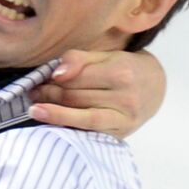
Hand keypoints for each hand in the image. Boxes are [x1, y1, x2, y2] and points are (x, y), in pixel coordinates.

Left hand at [29, 49, 165, 138]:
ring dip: (53, 113)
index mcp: (120, 72)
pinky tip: (52, 125)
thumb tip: (57, 74)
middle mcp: (125, 97)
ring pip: (79, 116)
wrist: (155, 86)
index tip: (38, 80)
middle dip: (49, 96)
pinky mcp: (122, 133)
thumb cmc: (124, 68)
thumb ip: (78, 59)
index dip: (53, 80)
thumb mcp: (104, 55)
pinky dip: (69, 128)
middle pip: (75, 97)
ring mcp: (124, 118)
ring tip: (35, 109)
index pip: (75, 78)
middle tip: (33, 94)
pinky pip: (89, 132)